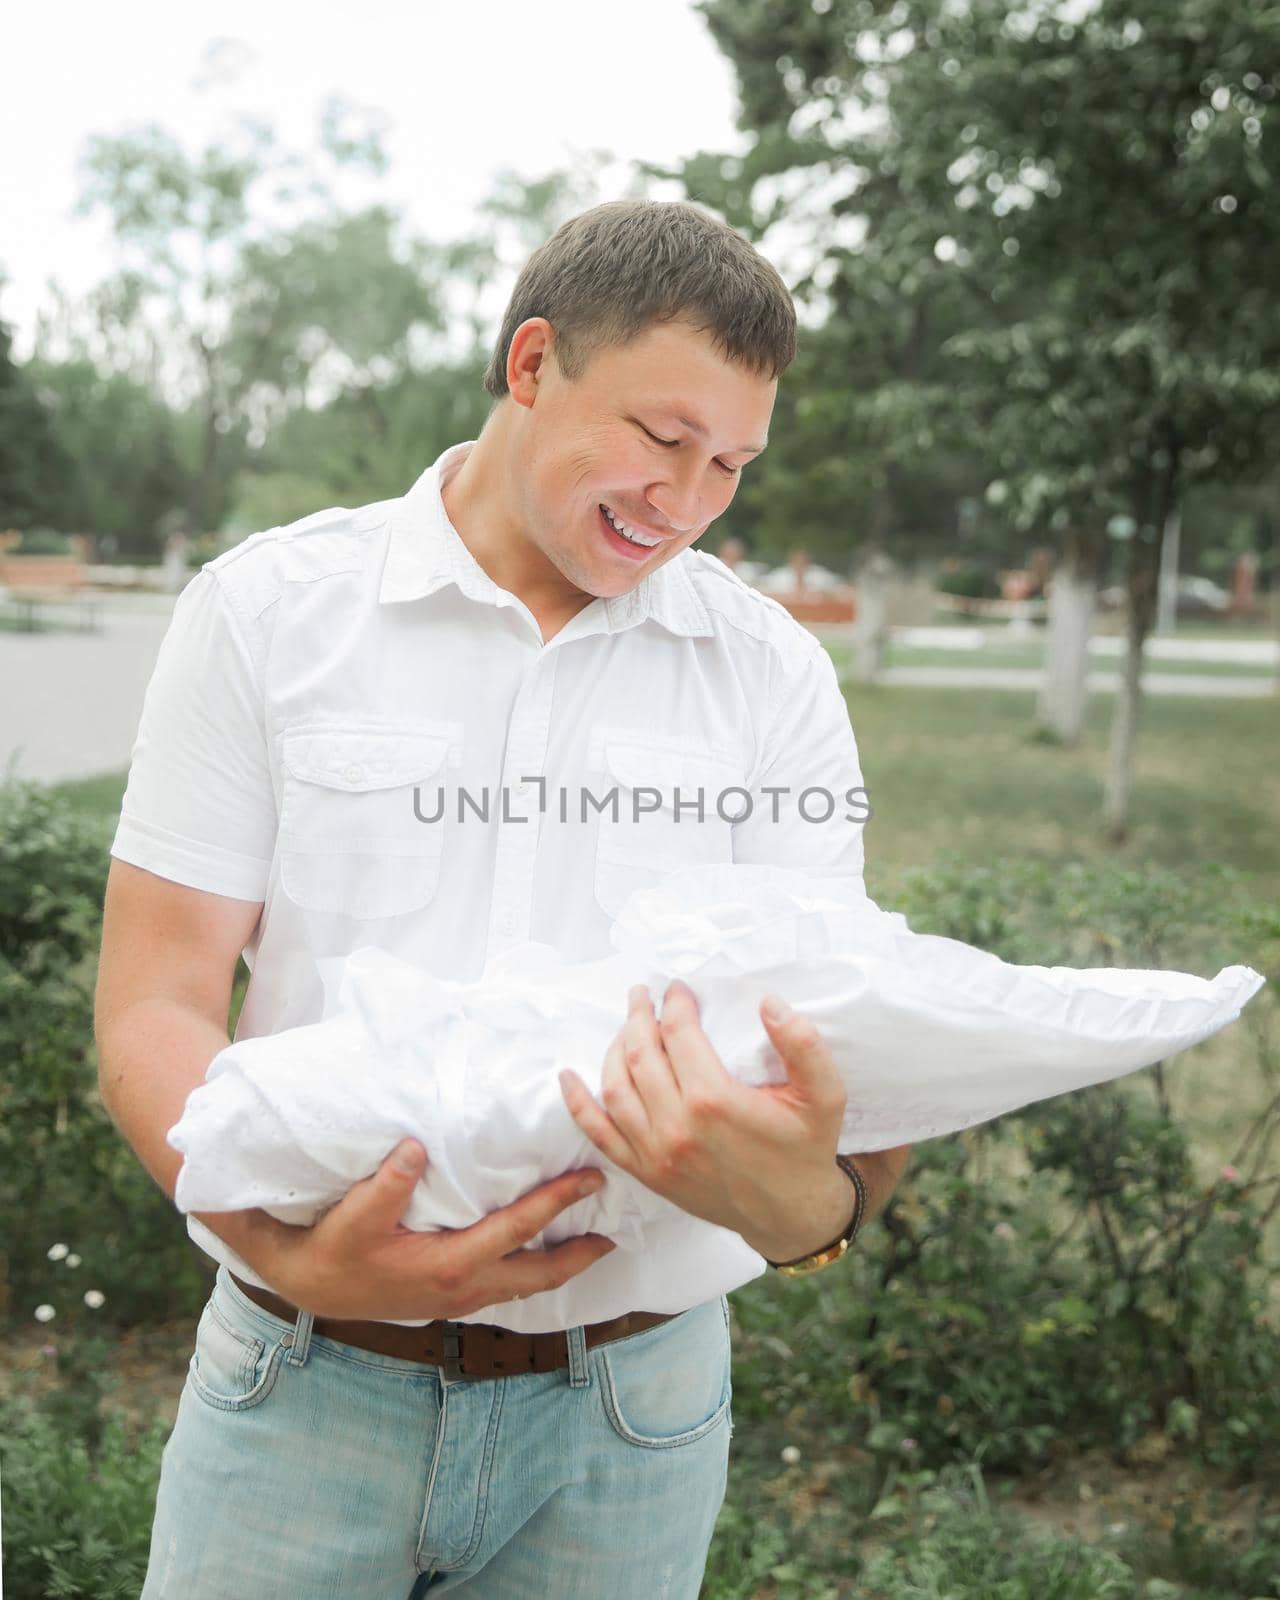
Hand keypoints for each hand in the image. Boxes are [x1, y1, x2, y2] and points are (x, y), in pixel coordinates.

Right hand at [248, 1141, 616, 1320]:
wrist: (312, 1287)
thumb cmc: (334, 1251)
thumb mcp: (354, 1216)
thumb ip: (387, 1185)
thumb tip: (417, 1148)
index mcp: (451, 1265)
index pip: (519, 1229)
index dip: (558, 1202)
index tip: (592, 1179)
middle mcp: (466, 1287)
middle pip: (540, 1274)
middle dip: (581, 1253)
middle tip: (616, 1232)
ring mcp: (461, 1298)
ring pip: (527, 1285)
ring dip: (562, 1265)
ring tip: (592, 1244)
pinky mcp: (452, 1298)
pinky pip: (508, 1286)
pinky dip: (534, 1271)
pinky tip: (541, 1255)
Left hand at [558, 981, 852, 1263]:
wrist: (791, 1214)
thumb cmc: (805, 1148)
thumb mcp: (824, 1095)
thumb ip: (803, 1045)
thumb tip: (769, 1002)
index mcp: (714, 1101)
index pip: (680, 1035)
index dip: (676, 1004)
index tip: (678, 989)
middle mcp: (677, 1127)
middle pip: (641, 1054)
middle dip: (638, 1016)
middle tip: (642, 995)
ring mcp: (656, 1153)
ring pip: (616, 1087)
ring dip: (614, 1048)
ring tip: (626, 1024)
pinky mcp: (647, 1173)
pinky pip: (601, 1134)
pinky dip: (579, 1104)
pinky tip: (568, 1078)